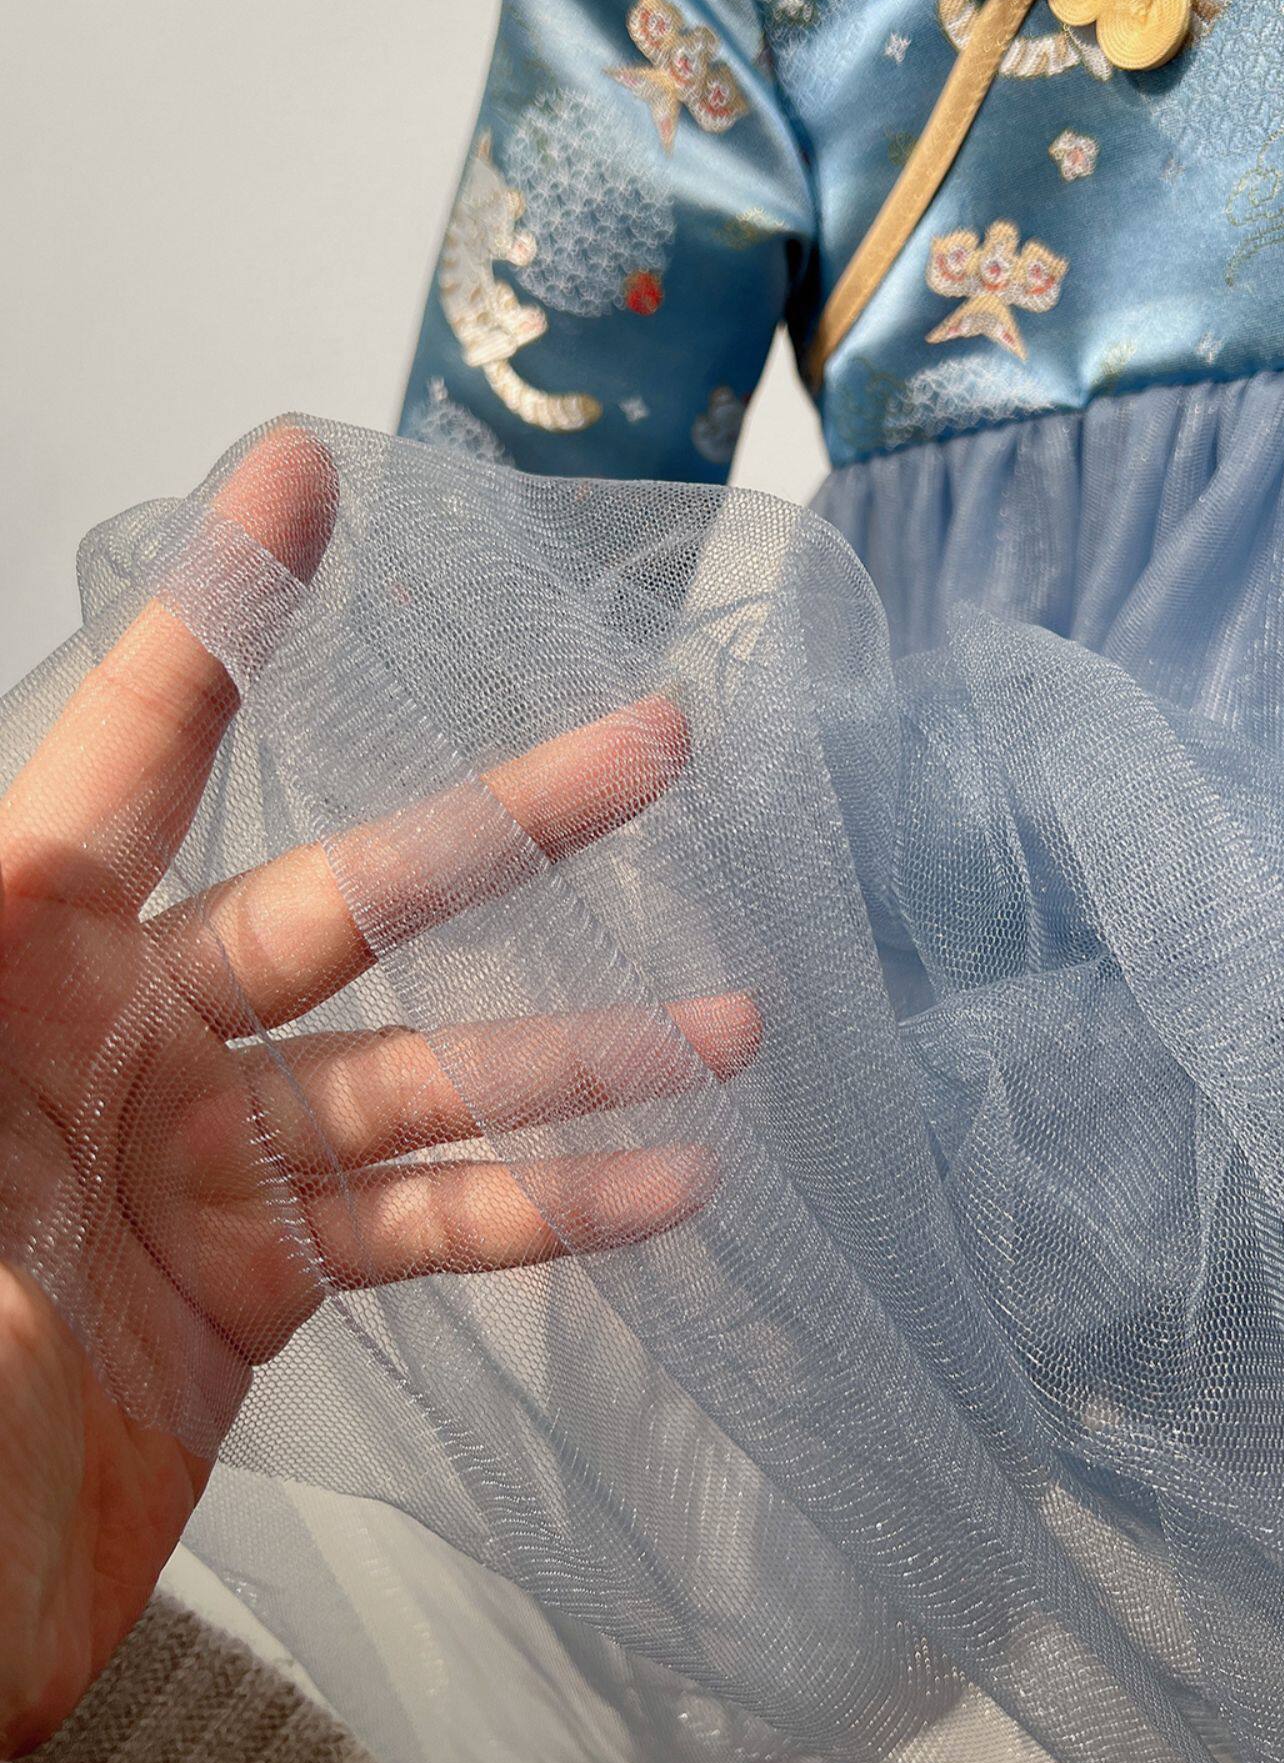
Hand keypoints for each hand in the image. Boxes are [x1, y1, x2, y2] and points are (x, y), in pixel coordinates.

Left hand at [0, 429, 757, 1755]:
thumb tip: (0, 826)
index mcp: (14, 963)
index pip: (131, 755)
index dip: (218, 613)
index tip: (299, 477)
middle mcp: (113, 1038)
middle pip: (345, 898)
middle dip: (510, 828)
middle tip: (654, 748)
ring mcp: (191, 1164)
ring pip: (420, 1076)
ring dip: (578, 1054)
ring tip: (731, 1023)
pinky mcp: (247, 1285)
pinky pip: (420, 1224)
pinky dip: (542, 1207)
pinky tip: (659, 1188)